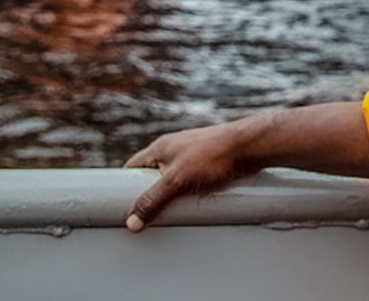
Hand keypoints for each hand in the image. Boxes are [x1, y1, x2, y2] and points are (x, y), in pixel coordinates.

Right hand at [123, 118, 260, 231]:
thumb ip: (152, 201)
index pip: (132, 167)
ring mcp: (190, 155)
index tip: (120, 205)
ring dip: (168, 195)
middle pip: (151, 174)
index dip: (123, 185)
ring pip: (171, 178)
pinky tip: (189, 204)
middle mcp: (173, 149)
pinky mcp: (207, 162)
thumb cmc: (212, 156)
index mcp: (159, 148)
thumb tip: (132, 222)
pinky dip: (185, 193)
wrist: (249, 146)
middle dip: (147, 193)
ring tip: (167, 213)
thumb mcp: (176, 181)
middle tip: (144, 215)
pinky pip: (188, 180)